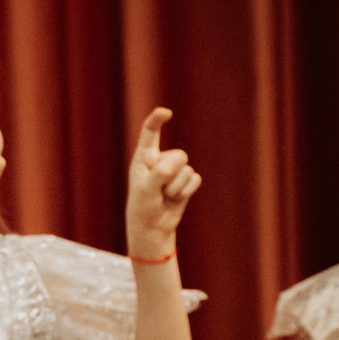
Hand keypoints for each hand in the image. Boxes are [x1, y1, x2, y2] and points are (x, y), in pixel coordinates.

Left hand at [125, 107, 201, 259]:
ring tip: (165, 196)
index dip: (157, 120)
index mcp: (144, 157)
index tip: (166, 113)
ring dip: (177, 187)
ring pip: (187, 169)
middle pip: (179, 155)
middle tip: (159, 190)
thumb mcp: (145, 190)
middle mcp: (160, 160)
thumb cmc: (143, 206)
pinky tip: (175, 199)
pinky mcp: (186, 180)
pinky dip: (186, 192)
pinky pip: (195, 179)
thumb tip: (174, 166)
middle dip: (172, 174)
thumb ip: (158, 175)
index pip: (150, 132)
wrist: (153, 226)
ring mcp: (175, 170)